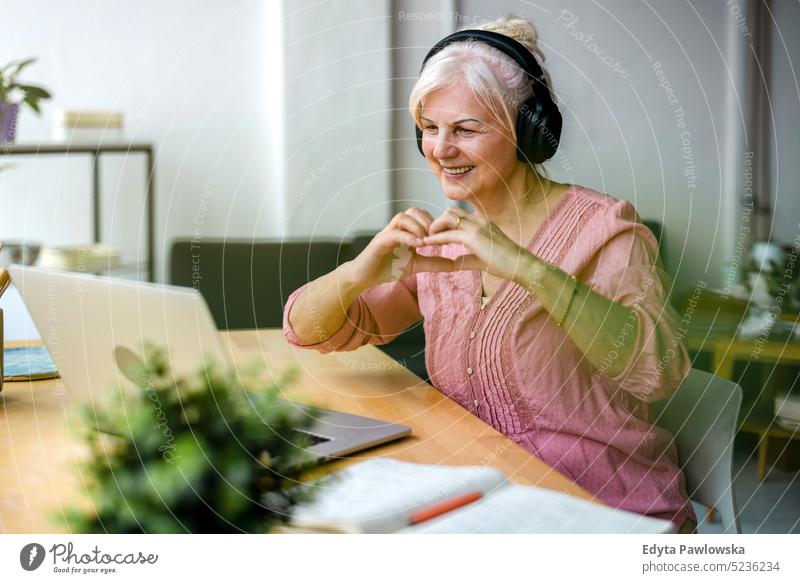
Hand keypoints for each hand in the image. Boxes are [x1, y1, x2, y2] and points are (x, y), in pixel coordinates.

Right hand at [346, 208, 464, 287]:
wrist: (365, 277)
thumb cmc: (388, 268)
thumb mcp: (416, 265)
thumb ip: (434, 262)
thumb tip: (455, 264)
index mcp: (406, 230)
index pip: (422, 215)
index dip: (435, 222)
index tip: (446, 235)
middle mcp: (397, 228)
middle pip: (414, 211)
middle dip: (428, 221)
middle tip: (436, 237)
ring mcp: (387, 233)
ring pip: (403, 217)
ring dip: (417, 227)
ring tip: (426, 242)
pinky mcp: (379, 241)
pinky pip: (394, 233)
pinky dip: (407, 237)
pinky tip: (418, 246)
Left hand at [422, 207, 533, 282]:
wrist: (520, 265)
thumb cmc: (505, 263)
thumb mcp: (481, 259)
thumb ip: (466, 258)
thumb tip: (453, 262)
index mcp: (482, 223)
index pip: (459, 216)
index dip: (445, 224)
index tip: (435, 234)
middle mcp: (479, 220)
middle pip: (451, 212)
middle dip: (437, 222)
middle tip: (428, 235)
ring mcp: (476, 226)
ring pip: (448, 217)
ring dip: (435, 227)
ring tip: (426, 238)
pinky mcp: (473, 237)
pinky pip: (448, 234)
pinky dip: (435, 238)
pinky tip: (427, 244)